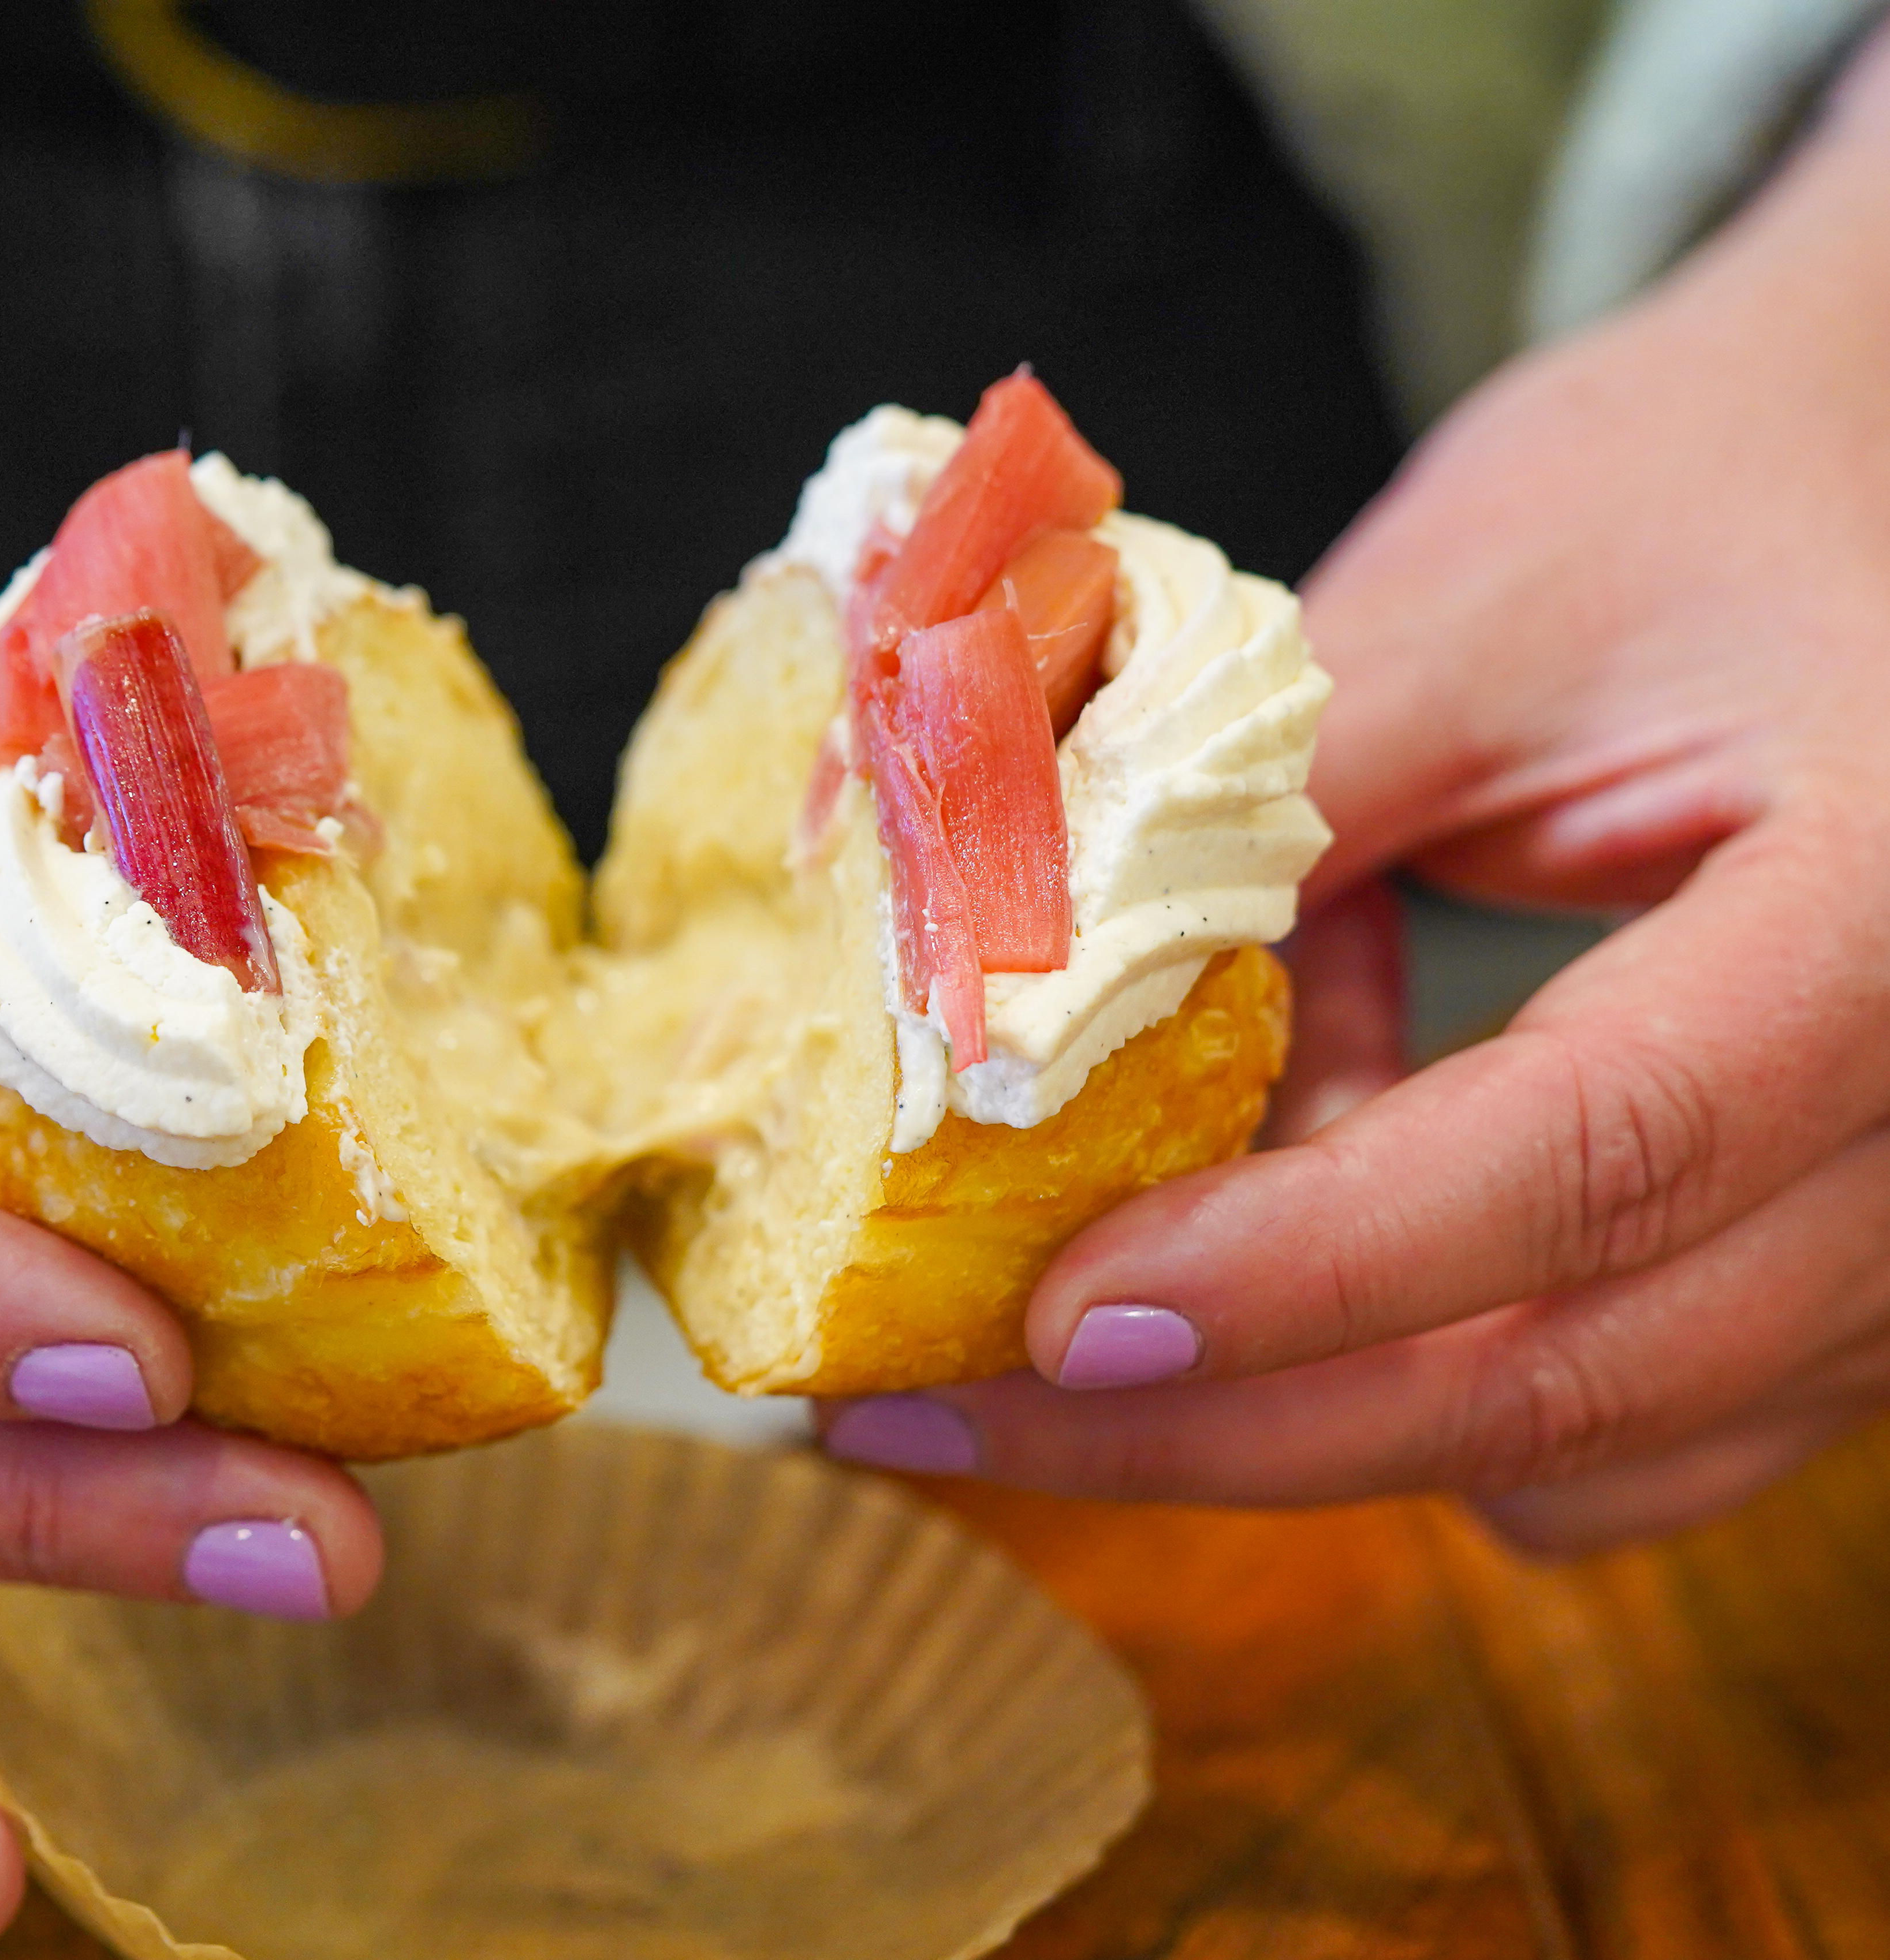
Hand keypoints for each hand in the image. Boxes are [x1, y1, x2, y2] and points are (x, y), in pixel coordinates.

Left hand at [823, 29, 1889, 1554]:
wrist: (1872, 471)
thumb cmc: (1696, 493)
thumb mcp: (1462, 618)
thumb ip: (1250, 829)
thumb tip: (993, 1033)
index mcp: (1889, 912)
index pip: (1593, 1152)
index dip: (1303, 1265)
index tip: (1053, 1314)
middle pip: (1572, 1375)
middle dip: (1228, 1421)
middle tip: (957, 1412)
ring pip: (1587, 1450)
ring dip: (1302, 1411)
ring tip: (1086, 1301)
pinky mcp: (1852, 1274)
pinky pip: (1627, 1425)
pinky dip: (1421, 1371)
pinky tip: (1295, 1223)